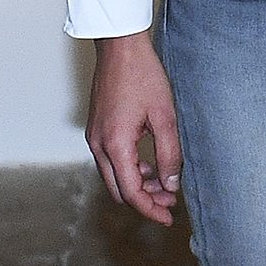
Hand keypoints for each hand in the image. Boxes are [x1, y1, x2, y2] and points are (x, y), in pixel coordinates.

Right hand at [87, 33, 183, 225]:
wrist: (120, 47)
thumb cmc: (143, 75)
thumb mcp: (164, 116)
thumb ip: (169, 154)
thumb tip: (171, 184)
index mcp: (115, 145)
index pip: (132, 192)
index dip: (150, 209)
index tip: (168, 218)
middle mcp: (98, 145)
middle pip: (119, 189)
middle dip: (144, 200)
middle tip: (170, 202)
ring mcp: (94, 137)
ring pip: (114, 176)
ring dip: (137, 185)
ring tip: (164, 184)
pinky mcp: (96, 129)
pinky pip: (110, 161)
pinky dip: (128, 169)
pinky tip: (148, 165)